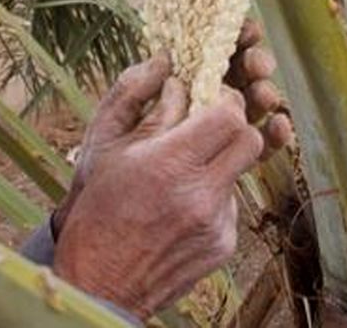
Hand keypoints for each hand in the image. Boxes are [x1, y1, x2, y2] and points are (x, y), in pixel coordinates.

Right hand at [53, 21, 292, 234]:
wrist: (99, 283)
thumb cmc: (97, 209)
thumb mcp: (106, 145)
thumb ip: (134, 96)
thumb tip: (165, 64)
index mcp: (169, 164)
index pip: (229, 115)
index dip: (223, 101)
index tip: (208, 100)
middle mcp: (201, 196)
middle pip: (249, 140)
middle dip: (234, 126)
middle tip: (208, 126)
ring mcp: (217, 224)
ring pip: (242, 171)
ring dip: (220, 161)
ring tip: (183, 173)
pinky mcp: (224, 246)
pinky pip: (233, 204)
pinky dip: (213, 196)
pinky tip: (181, 205)